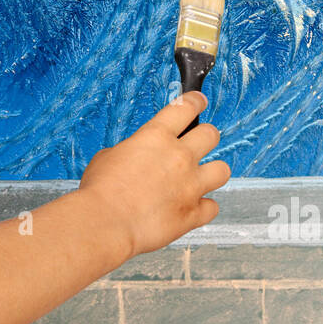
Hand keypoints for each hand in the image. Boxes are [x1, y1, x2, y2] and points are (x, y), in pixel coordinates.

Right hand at [78, 91, 230, 258]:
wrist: (105, 222)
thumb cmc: (100, 190)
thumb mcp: (108, 156)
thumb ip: (132, 151)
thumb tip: (136, 157)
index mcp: (156, 137)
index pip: (185, 107)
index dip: (195, 102)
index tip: (198, 101)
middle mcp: (179, 157)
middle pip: (211, 135)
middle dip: (206, 136)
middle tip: (199, 142)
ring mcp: (190, 185)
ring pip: (222, 170)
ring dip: (213, 172)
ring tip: (203, 177)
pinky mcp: (193, 213)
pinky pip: (212, 207)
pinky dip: (204, 207)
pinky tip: (194, 207)